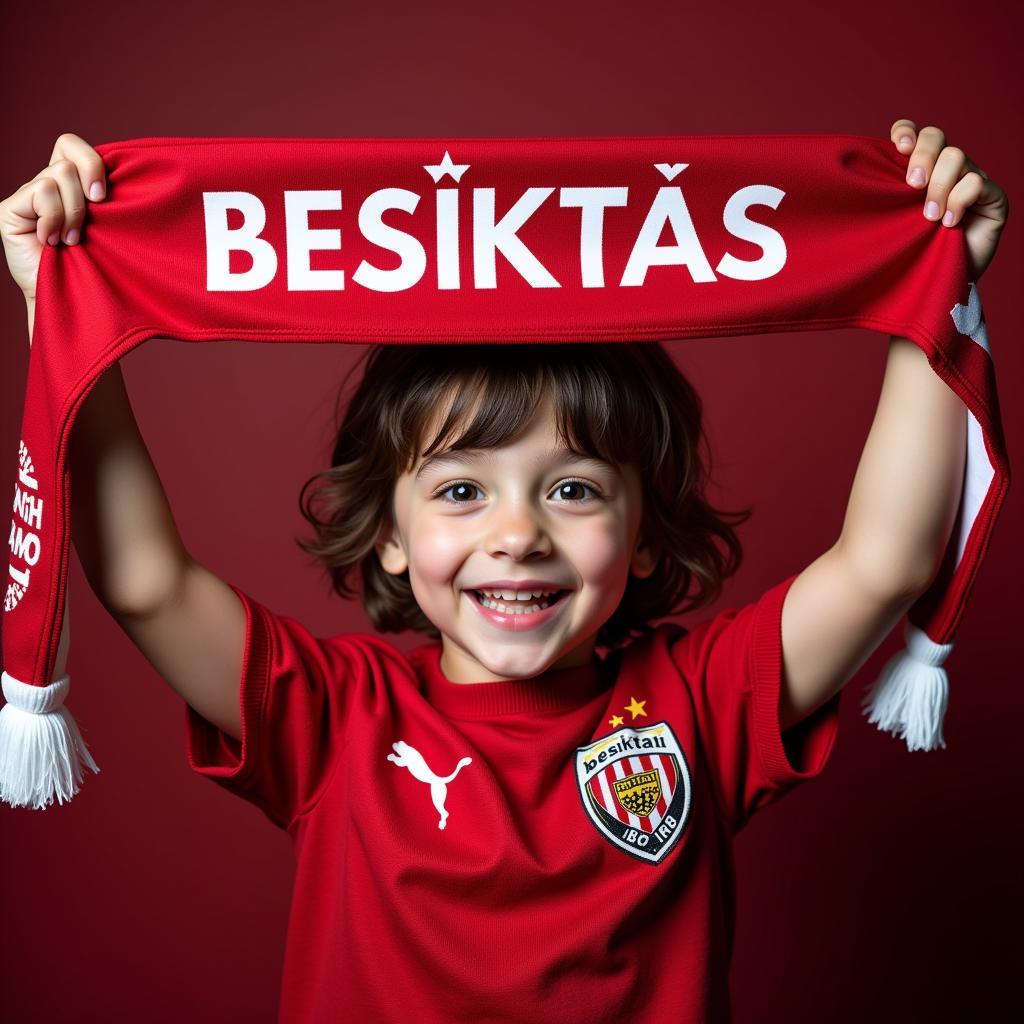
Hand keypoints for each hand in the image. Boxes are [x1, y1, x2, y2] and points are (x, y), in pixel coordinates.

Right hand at [0, 132, 107, 303]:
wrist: (73, 301)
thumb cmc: (98, 268)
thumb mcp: (111, 229)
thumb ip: (110, 201)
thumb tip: (132, 175)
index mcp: (72, 186)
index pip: (73, 145)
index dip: (91, 161)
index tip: (105, 196)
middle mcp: (48, 186)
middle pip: (67, 152)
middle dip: (89, 182)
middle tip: (97, 213)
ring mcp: (27, 196)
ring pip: (59, 175)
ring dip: (74, 212)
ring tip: (72, 240)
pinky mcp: (11, 209)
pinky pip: (41, 192)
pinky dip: (54, 218)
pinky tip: (51, 241)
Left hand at [890, 119, 1008, 280]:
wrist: (935, 285)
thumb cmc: (908, 255)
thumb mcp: (888, 225)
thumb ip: (882, 201)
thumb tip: (855, 185)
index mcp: (918, 171)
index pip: (912, 134)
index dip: (906, 132)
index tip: (898, 148)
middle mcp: (944, 170)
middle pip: (935, 136)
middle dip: (922, 156)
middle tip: (912, 186)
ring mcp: (970, 180)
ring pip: (955, 157)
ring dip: (938, 187)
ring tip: (928, 218)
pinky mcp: (992, 197)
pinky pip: (975, 182)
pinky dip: (958, 201)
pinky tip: (949, 223)